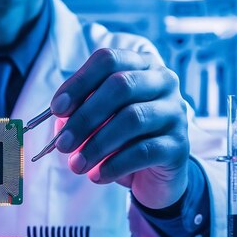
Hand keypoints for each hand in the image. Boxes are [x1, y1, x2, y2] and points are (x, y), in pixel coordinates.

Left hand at [51, 48, 188, 208]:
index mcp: (140, 66)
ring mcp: (175, 111)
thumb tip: (61, 121)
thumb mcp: (96, 122)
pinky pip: (143, 150)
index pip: (108, 60)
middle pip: (121, 86)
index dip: (79, 83)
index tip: (56, 109)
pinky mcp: (180, 144)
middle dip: (85, 116)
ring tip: (75, 165)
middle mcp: (163, 81)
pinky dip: (114, 165)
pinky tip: (96, 176)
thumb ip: (79, 114)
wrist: (155, 174)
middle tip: (62, 144)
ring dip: (97, 144)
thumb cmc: (121, 139)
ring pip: (133, 118)